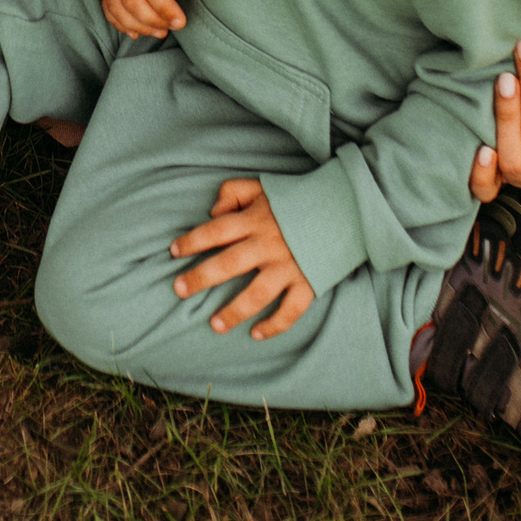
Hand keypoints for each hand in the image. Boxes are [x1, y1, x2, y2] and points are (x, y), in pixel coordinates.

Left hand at [170, 178, 312, 338]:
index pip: (215, 231)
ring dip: (233, 311)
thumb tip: (213, 213)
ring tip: (213, 325)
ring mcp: (289, 267)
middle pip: (227, 264)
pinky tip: (257, 334)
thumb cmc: (298, 198)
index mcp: (255, 220)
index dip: (192, 241)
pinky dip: (275, 325)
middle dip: (200, 278)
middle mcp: (268, 245)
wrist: (347, 207)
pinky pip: (290, 310)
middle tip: (179, 289)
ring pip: (256, 294)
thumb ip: (233, 192)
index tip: (174, 252)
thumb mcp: (263, 186)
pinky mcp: (308, 283)